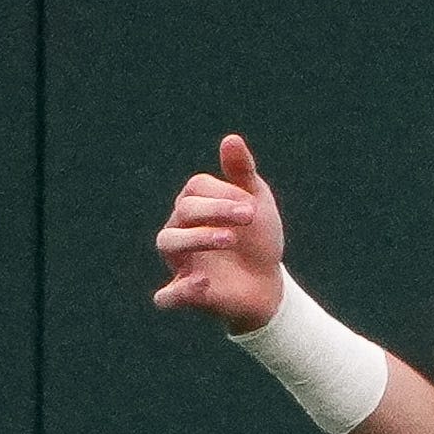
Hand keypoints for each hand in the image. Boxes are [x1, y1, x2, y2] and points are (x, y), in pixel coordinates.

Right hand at [152, 134, 287, 333]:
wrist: (268, 284)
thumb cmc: (257, 238)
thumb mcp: (256, 202)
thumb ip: (241, 172)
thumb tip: (231, 138)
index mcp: (195, 205)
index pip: (196, 189)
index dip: (223, 194)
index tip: (253, 205)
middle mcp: (180, 230)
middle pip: (183, 211)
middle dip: (216, 210)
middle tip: (250, 215)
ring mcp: (181, 262)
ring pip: (167, 242)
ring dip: (197, 238)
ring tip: (229, 239)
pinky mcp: (185, 293)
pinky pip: (166, 295)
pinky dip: (179, 291)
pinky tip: (204, 281)